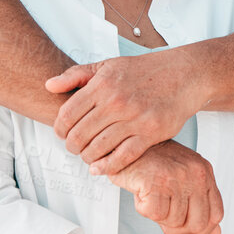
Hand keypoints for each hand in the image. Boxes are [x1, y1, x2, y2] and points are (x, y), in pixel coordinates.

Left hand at [47, 49, 198, 171]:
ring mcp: (134, 118)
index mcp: (103, 84)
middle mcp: (116, 101)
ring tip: (88, 156)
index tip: (63, 134)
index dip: (60, 129)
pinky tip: (100, 168)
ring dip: (88, 157)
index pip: (67, 114)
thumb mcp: (108, 65)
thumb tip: (49, 86)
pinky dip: (107, 166)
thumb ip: (77, 75)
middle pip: (79, 135)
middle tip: (75, 147)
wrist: (184, 74)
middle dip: (72, 146)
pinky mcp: (151, 133)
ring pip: (98, 148)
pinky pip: (122, 157)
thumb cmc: (146, 70)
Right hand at [107, 139, 223, 233]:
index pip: (216, 215)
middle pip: (198, 224)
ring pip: (174, 222)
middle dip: (179, 232)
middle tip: (165, 225)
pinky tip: (142, 194)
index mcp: (205, 173)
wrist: (126, 144)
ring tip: (151, 198)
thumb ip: (200, 206)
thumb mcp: (183, 180)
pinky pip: (155, 215)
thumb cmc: (153, 162)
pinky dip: (144, 210)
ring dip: (159, 218)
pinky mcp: (156, 182)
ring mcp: (177, 178)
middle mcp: (195, 174)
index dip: (202, 233)